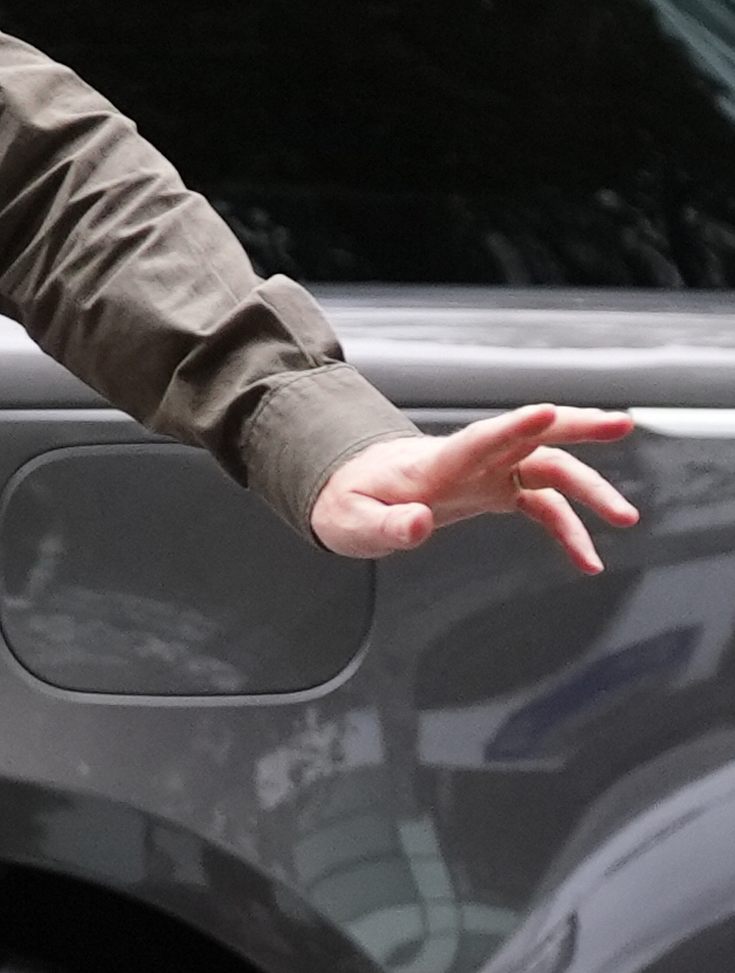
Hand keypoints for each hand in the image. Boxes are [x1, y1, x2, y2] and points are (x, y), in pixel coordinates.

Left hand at [310, 404, 638, 571]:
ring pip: (548, 466)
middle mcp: (468, 462)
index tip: (544, 410)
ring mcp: (486, 473)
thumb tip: (419, 523)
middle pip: (529, 437)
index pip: (477, 439)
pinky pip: (542, 506)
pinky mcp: (494, 491)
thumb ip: (386, 525)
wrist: (350, 493)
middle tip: (621, 423)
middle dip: (575, 426)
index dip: (511, 426)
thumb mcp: (351, 523)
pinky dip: (568, 529)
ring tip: (627, 516)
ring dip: (589, 486)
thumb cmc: (346, 504)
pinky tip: (589, 562)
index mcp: (433, 464)